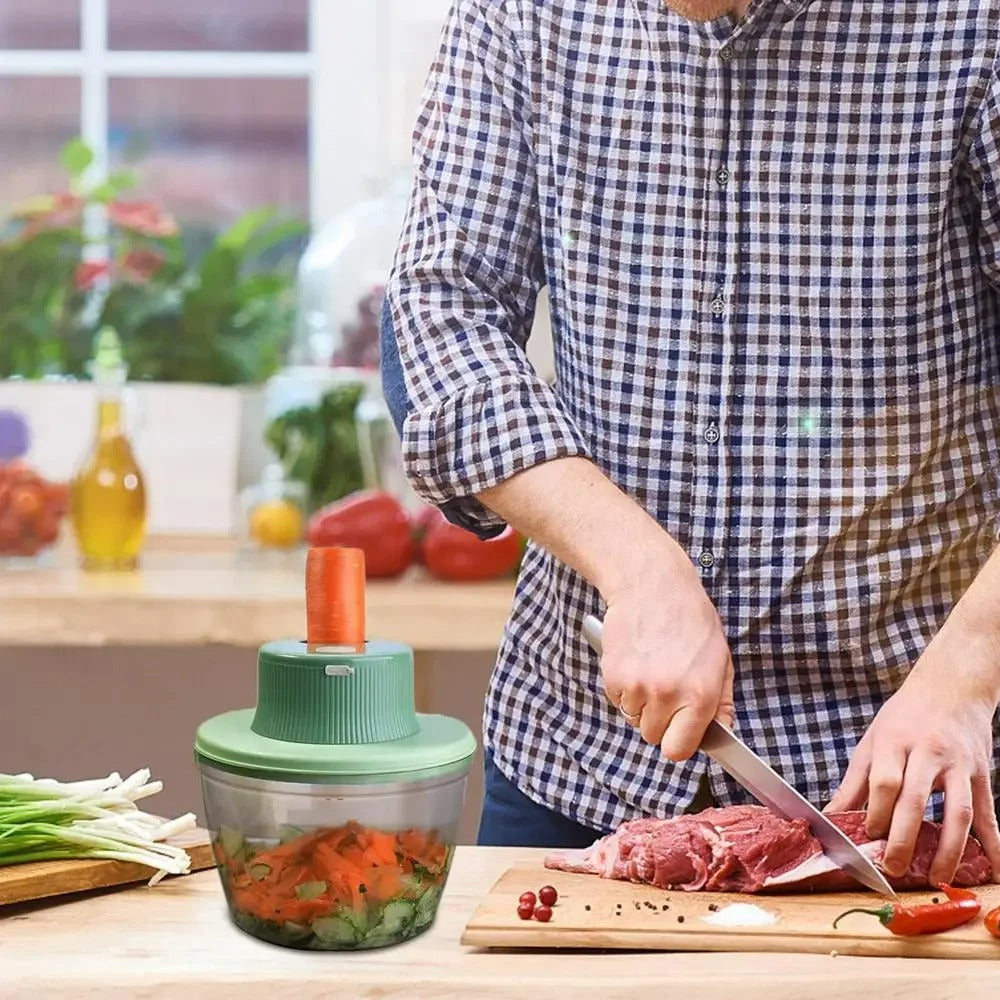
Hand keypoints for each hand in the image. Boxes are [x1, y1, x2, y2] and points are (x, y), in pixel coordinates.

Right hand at [599, 552, 734, 761]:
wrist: (653, 584)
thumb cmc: (690, 617)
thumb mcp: (720, 658)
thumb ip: (721, 700)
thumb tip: (721, 731)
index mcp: (700, 694)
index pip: (679, 750)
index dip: (679, 742)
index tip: (679, 731)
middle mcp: (668, 695)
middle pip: (653, 737)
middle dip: (659, 721)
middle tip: (665, 691)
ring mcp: (637, 686)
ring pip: (633, 718)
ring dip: (640, 704)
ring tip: (650, 672)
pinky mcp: (613, 675)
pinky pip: (617, 701)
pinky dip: (623, 689)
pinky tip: (636, 664)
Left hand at [825, 634, 999, 884]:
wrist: (950, 687)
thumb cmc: (904, 717)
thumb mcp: (872, 741)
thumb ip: (854, 783)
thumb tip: (830, 817)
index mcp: (894, 742)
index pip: (884, 782)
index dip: (876, 813)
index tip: (869, 838)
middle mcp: (928, 752)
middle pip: (915, 800)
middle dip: (904, 838)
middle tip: (894, 868)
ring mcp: (959, 764)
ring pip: (958, 811)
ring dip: (949, 849)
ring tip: (938, 878)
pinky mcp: (981, 774)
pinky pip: (988, 812)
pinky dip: (993, 844)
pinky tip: (993, 869)